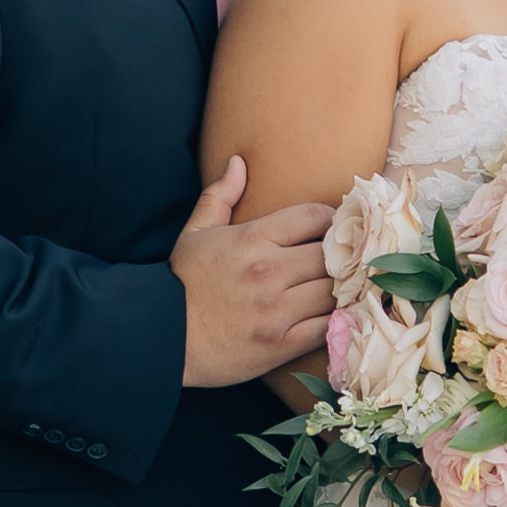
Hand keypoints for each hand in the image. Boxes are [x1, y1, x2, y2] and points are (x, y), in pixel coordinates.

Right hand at [176, 156, 338, 388]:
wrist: (161, 337)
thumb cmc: (181, 281)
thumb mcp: (196, 232)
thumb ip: (220, 196)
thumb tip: (238, 162)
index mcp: (251, 239)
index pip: (314, 217)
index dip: (331, 219)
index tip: (333, 227)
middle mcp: (268, 272)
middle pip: (332, 254)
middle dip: (341, 254)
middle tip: (346, 258)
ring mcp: (276, 310)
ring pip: (334, 290)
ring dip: (342, 287)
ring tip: (343, 285)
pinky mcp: (281, 344)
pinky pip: (327, 327)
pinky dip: (338, 320)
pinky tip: (338, 314)